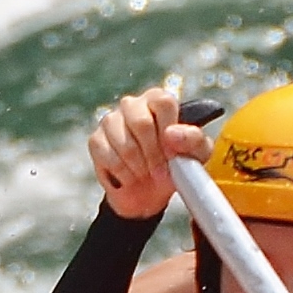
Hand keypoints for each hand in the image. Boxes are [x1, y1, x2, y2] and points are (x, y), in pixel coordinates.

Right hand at [85, 87, 210, 221]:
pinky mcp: (96, 140)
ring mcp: (111, 120)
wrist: (149, 192)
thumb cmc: (175, 165)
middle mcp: (133, 104)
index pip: (163, 102)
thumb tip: (171, 133)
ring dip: (138, 166)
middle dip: (152, 154)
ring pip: (124, 143)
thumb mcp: (196, 155)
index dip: (169, 131)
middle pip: (141, 122)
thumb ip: (194, 140)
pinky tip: (130, 178)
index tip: (172, 155)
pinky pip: (108, 156)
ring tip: (146, 175)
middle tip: (159, 172)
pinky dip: (123, 173)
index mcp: (158, 100)